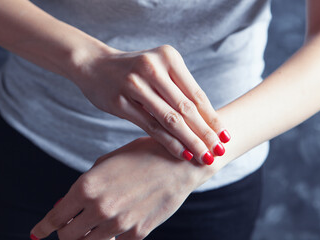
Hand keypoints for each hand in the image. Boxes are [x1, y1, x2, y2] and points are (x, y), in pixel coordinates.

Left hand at [30, 137, 211, 239]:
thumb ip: (86, 185)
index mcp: (87, 186)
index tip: (37, 232)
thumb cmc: (143, 156)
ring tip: (93, 223)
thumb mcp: (107, 161)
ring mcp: (119, 224)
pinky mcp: (137, 233)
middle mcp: (100, 208)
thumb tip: (67, 206)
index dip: (43, 227)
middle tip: (71, 223)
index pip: (55, 217)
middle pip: (68, 236)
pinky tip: (119, 219)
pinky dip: (111, 234)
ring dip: (86, 235)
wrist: (179, 163)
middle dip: (65, 231)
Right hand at [72, 44, 230, 163]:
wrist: (94, 64)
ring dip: (190, 140)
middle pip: (186, 107)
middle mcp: (153, 67)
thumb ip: (178, 89)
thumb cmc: (133, 70)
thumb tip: (206, 121)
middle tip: (219, 151)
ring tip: (205, 157)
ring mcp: (135, 84)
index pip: (196, 94)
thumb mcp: (158, 69)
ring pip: (170, 118)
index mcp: (168, 57)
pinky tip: (181, 153)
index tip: (225, 136)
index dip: (212, 117)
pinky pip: (150, 125)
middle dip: (205, 132)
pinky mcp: (120, 101)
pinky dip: (168, 141)